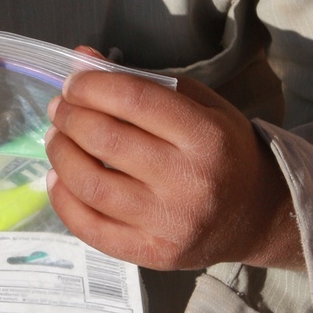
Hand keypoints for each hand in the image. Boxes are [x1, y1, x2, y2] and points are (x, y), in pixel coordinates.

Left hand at [45, 57, 302, 271]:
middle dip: (70, 117)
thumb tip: (81, 59)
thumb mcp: (200, 106)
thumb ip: (144, 81)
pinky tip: (58, 178)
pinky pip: (91, 228)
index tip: (74, 82)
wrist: (256, 215)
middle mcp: (190, 180)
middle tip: (60, 109)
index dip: (92, 86)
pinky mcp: (153, 254)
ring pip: (91, 184)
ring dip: (61, 155)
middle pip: (107, 141)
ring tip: (56, 138)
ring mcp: (170, 222)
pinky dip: (63, 200)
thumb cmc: (223, 152)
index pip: (134, 99)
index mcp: (207, 135)